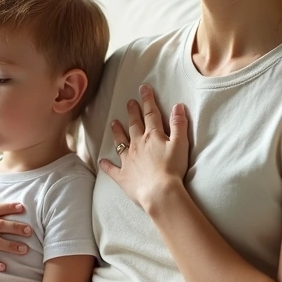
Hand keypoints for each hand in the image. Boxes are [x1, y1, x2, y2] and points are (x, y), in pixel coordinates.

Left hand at [99, 84, 189, 210]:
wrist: (159, 192)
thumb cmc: (172, 169)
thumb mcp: (180, 144)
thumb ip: (179, 125)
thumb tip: (178, 106)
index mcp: (152, 136)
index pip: (150, 114)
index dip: (147, 100)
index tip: (143, 88)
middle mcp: (137, 145)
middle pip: (134, 125)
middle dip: (132, 112)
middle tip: (128, 102)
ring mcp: (128, 160)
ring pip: (120, 142)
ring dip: (117, 132)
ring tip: (113, 123)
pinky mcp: (122, 176)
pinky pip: (112, 169)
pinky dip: (106, 165)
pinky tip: (101, 161)